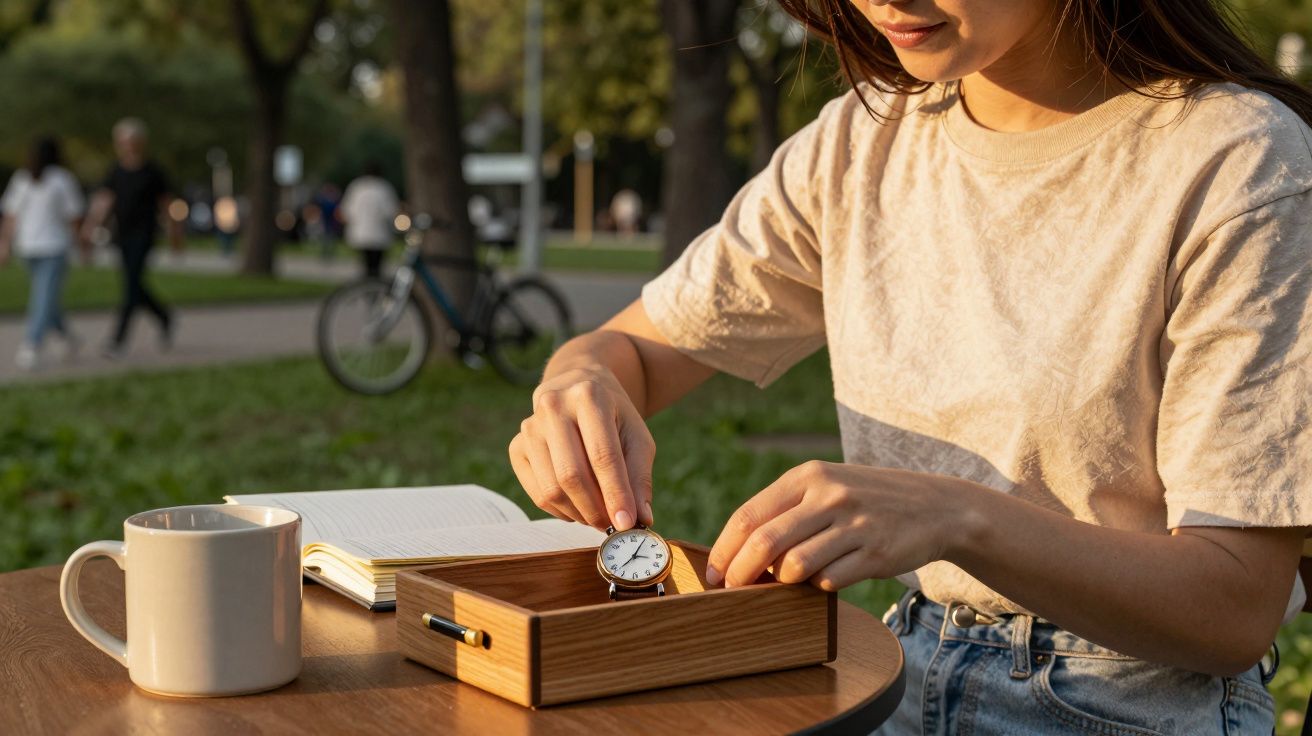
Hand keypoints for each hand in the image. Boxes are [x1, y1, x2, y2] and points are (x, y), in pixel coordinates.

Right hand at [509, 366, 655, 530]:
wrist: (576, 388)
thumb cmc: (612, 417)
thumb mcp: (636, 437)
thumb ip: (639, 477)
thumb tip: (641, 519)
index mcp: (589, 396)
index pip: (602, 455)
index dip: (615, 494)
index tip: (627, 524)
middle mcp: (553, 406)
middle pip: (571, 475)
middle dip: (595, 509)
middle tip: (612, 525)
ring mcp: (529, 426)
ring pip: (551, 489)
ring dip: (578, 514)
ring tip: (598, 516)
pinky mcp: (516, 446)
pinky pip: (537, 493)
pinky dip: (560, 511)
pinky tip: (577, 506)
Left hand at [706, 461, 968, 589]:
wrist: (935, 506)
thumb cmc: (866, 500)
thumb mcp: (826, 487)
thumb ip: (786, 511)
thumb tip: (737, 551)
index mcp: (807, 475)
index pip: (749, 515)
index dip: (724, 549)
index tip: (714, 575)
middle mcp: (828, 495)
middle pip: (764, 543)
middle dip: (741, 574)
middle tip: (732, 592)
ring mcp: (853, 523)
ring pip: (794, 566)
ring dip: (783, 583)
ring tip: (789, 582)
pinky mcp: (875, 552)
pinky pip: (829, 581)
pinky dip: (819, 587)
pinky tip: (826, 579)